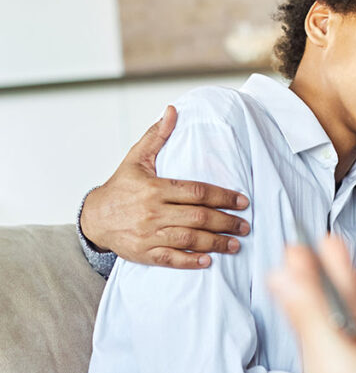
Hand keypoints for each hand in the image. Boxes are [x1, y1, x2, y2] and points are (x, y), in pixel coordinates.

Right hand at [80, 105, 251, 268]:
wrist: (94, 217)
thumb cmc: (120, 187)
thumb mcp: (136, 158)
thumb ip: (157, 136)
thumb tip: (173, 111)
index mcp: (155, 188)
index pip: (197, 192)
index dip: (223, 197)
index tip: (243, 201)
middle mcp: (153, 212)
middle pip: (198, 217)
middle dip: (226, 222)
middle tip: (245, 226)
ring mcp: (148, 234)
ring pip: (188, 240)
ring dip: (215, 243)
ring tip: (235, 244)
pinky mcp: (143, 253)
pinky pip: (170, 259)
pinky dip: (189, 261)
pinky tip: (208, 261)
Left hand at [269, 236, 355, 372]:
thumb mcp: (337, 358)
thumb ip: (310, 315)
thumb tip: (280, 278)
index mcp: (316, 357)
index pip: (302, 306)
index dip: (299, 274)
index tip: (294, 244)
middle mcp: (335, 356)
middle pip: (324, 304)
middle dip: (319, 271)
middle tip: (313, 238)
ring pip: (348, 310)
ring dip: (342, 279)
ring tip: (335, 248)